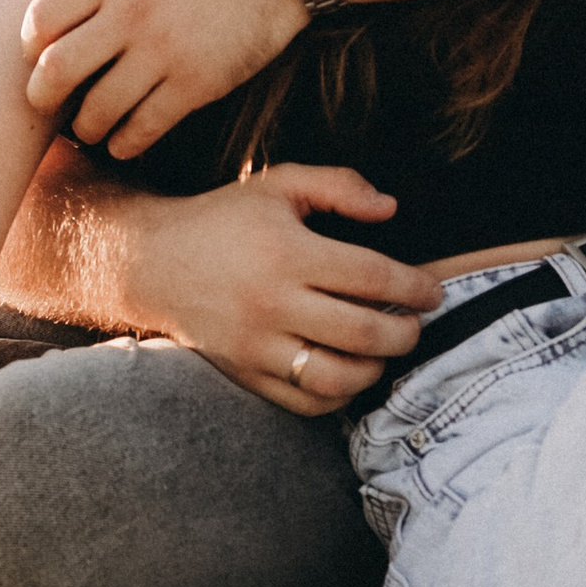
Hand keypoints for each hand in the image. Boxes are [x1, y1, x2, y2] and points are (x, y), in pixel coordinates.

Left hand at [21, 0, 303, 156]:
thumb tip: (71, 10)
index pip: (40, 18)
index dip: (31, 45)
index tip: (39, 55)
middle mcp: (130, 13)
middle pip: (56, 71)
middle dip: (42, 96)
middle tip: (49, 104)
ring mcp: (163, 52)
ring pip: (96, 111)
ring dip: (86, 127)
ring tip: (91, 127)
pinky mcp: (197, 84)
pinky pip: (143, 129)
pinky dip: (126, 143)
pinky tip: (125, 141)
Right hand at [124, 165, 443, 410]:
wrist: (152, 262)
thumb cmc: (223, 220)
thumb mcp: (278, 185)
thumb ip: (338, 186)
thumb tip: (390, 209)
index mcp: (287, 252)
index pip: (372, 277)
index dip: (414, 288)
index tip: (433, 292)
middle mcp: (273, 303)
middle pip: (363, 333)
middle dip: (405, 333)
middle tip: (415, 324)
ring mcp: (257, 345)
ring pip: (338, 377)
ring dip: (376, 368)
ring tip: (384, 351)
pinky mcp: (246, 374)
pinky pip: (306, 401)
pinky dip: (339, 395)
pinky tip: (350, 372)